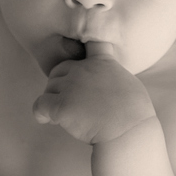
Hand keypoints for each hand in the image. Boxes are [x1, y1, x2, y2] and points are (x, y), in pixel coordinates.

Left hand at [33, 42, 155, 144]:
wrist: (129, 133)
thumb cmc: (135, 116)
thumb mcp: (129, 83)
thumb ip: (112, 76)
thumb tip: (106, 83)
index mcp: (102, 62)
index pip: (89, 42)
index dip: (81, 46)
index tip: (76, 51)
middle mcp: (83, 70)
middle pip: (59, 70)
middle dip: (61, 84)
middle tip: (69, 102)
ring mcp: (71, 87)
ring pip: (49, 88)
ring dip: (53, 100)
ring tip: (63, 116)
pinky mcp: (62, 106)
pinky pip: (39, 105)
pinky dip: (40, 113)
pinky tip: (47, 120)